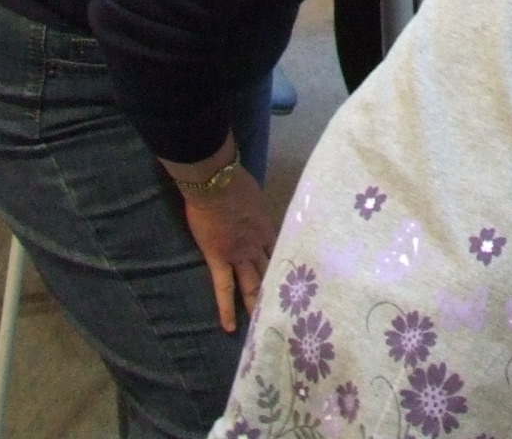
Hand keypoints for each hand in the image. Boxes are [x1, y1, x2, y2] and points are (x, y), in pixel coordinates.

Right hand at [166, 155, 275, 331]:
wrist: (216, 183)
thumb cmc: (236, 183)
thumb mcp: (257, 198)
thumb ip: (259, 212)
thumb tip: (257, 215)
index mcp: (267, 229)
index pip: (280, 253)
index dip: (285, 269)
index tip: (295, 284)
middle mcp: (258, 246)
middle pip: (271, 272)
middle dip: (278, 292)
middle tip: (289, 313)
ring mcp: (240, 255)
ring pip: (252, 285)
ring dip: (258, 304)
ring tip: (265, 325)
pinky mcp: (219, 260)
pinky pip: (224, 289)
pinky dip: (227, 309)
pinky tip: (230, 328)